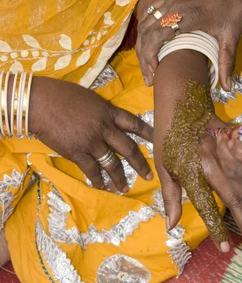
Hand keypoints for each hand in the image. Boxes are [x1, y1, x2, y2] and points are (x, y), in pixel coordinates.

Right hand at [29, 77, 152, 192]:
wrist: (40, 103)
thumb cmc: (60, 95)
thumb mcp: (88, 98)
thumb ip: (100, 110)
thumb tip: (106, 118)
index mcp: (109, 111)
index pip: (134, 123)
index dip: (148, 133)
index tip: (159, 140)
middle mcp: (105, 128)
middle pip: (129, 148)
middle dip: (140, 163)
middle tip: (149, 175)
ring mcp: (92, 142)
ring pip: (113, 164)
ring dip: (120, 178)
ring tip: (126, 188)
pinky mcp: (78, 153)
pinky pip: (92, 170)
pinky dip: (98, 180)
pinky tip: (102, 187)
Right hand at [136, 0, 241, 89]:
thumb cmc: (234, 11)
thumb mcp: (231, 38)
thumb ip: (226, 62)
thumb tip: (227, 88)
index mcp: (186, 16)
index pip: (156, 37)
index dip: (150, 56)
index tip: (154, 72)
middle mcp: (174, 5)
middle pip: (147, 32)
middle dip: (144, 56)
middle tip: (149, 77)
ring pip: (145, 23)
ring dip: (143, 44)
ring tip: (147, 64)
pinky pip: (151, 12)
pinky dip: (147, 30)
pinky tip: (150, 44)